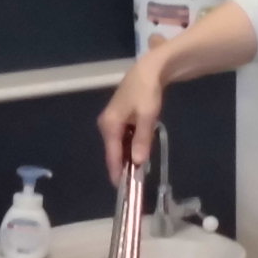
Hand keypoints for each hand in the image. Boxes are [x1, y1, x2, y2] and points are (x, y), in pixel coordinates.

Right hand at [98, 59, 166, 179]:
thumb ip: (142, 140)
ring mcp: (113, 120)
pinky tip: (140, 152)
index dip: (117, 172)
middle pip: (114, 151)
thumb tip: (137, 162)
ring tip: (138, 172)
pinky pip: (124, 137)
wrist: (150, 68)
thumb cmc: (147, 91)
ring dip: (128, 156)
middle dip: (123, 166)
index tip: (123, 189)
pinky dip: (131, 146)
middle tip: (135, 183)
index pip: (112, 155)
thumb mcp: (147, 116)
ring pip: (120, 145)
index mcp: (109, 124)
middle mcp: (107, 124)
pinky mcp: (121, 117)